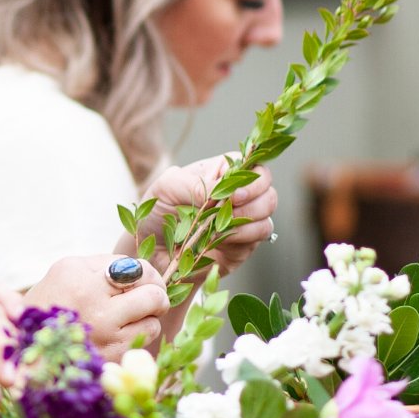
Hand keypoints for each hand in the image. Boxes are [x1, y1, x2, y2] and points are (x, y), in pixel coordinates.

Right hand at [22, 255, 170, 356]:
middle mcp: (93, 302)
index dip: (147, 275)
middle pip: (152, 291)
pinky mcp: (110, 355)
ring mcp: (103, 331)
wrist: (28, 350)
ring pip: (153, 318)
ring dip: (146, 317)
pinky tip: (119, 335)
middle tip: (150, 298)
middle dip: (156, 294)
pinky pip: (145, 340)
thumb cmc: (49, 307)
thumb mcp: (65, 273)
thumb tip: (141, 270)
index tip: (143, 281)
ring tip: (126, 319)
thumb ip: (103, 266)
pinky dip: (137, 336)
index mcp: (78, 275)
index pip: (137, 268)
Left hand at [137, 155, 277, 273]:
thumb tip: (224, 188)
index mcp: (222, 174)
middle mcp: (238, 196)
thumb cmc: (156, 213)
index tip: (235, 191)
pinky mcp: (242, 246)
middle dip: (253, 200)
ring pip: (267, 216)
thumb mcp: (167, 187)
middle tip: (229, 207)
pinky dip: (242, 238)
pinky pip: (258, 239)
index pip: (254, 166)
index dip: (253, 178)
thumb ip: (195, 183)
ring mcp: (242, 222)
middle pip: (268, 191)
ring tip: (218, 226)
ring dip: (247, 220)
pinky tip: (220, 239)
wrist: (150, 251)